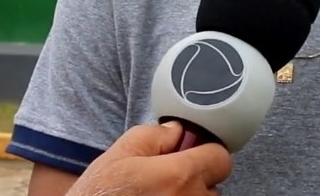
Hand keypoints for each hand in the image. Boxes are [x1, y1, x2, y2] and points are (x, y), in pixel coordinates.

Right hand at [68, 121, 232, 195]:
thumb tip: (179, 131)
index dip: (206, 153)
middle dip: (196, 179)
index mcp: (179, 177)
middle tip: (167, 180)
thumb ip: (154, 136)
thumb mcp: (120, 155)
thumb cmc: (98, 195)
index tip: (193, 155)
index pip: (221, 159)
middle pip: (213, 185)